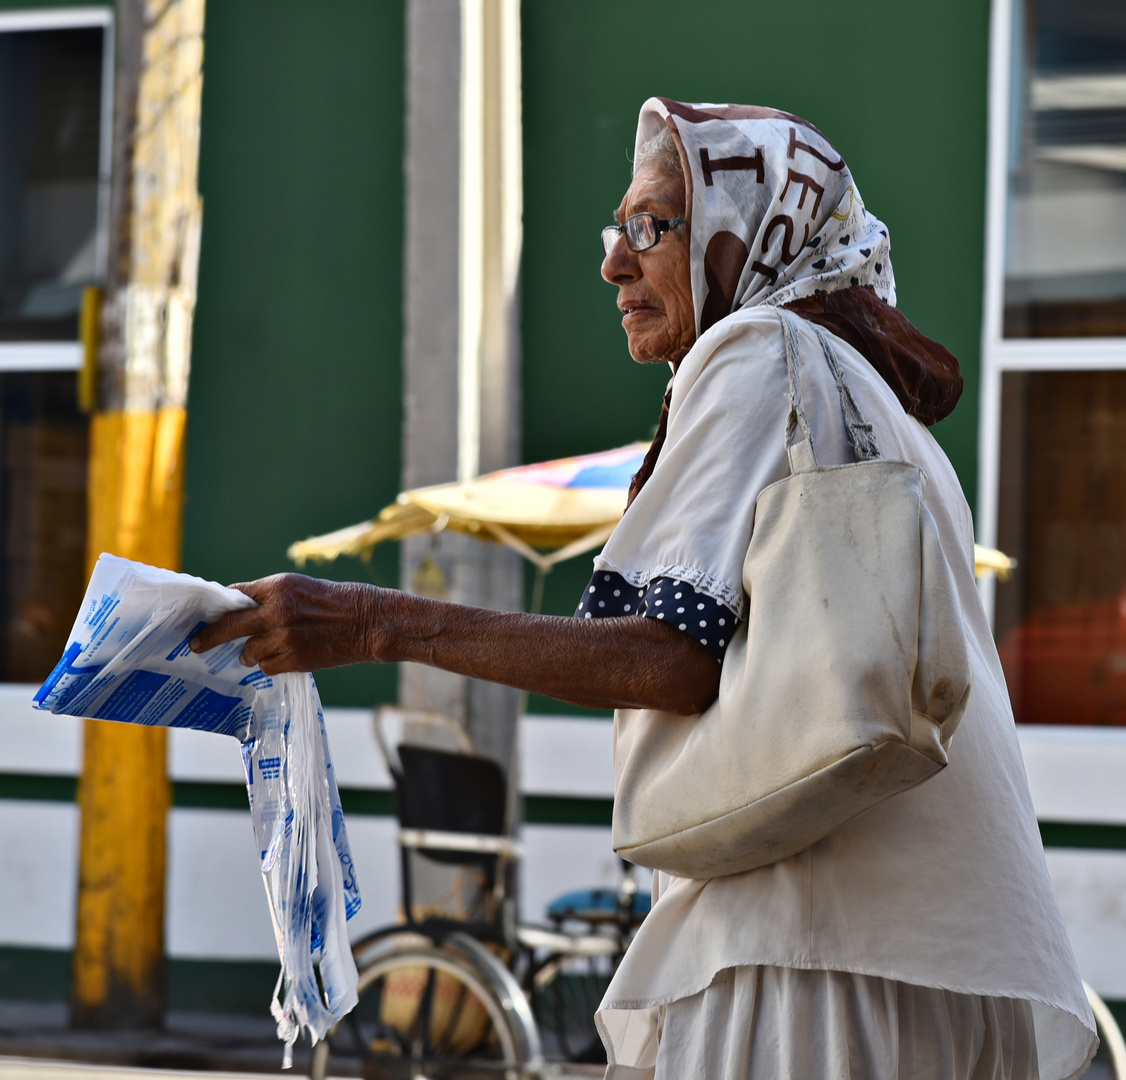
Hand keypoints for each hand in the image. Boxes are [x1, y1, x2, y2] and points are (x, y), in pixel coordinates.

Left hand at [189, 573, 380, 674]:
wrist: (368, 622)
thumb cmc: (336, 601)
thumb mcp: (300, 587)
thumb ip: (270, 596)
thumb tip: (240, 609)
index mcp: (278, 587)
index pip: (236, 596)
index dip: (221, 607)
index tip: (207, 615)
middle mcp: (277, 611)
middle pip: (230, 625)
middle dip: (209, 636)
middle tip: (196, 644)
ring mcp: (285, 637)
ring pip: (249, 651)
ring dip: (250, 652)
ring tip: (261, 648)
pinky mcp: (295, 659)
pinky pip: (266, 666)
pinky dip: (270, 663)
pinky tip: (282, 656)